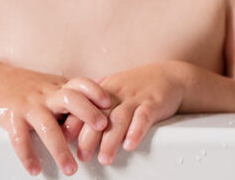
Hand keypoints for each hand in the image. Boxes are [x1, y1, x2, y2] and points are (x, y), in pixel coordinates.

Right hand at [0, 65, 110, 175]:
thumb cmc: (27, 87)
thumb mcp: (52, 86)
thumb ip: (73, 95)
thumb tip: (103, 106)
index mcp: (58, 87)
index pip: (81, 83)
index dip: (96, 91)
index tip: (109, 104)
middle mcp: (46, 94)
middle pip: (71, 99)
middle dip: (88, 113)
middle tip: (100, 128)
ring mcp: (29, 105)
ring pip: (48, 126)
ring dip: (60, 150)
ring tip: (70, 169)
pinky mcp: (11, 117)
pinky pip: (20, 139)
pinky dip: (28, 156)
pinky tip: (35, 169)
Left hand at [63, 61, 185, 165]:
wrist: (170, 76)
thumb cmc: (138, 86)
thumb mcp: (113, 89)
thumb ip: (92, 104)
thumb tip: (68, 123)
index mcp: (104, 91)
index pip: (82, 107)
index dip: (73, 124)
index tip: (64, 140)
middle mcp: (117, 93)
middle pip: (98, 115)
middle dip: (88, 138)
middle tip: (83, 156)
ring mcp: (135, 98)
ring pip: (119, 119)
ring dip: (110, 140)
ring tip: (105, 158)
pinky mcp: (153, 103)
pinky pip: (143, 117)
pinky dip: (136, 131)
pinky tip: (130, 144)